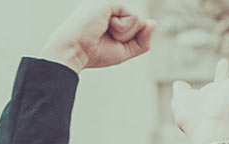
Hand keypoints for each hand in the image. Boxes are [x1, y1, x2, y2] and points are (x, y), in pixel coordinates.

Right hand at [41, 0, 155, 70]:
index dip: (129, 39)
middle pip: (140, 23)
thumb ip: (142, 40)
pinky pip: (134, 16)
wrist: (74, 51)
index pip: (135, 27)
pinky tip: (106, 26)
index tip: (106, 42)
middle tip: (106, 37)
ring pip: (139, 19)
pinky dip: (123, 27)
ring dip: (125, 33)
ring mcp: (111, 3)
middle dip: (128, 37)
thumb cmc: (93, 53)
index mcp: (111, 17)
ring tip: (105, 31)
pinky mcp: (111, 1)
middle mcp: (111, 8)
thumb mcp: (124, 51)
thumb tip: (153, 22)